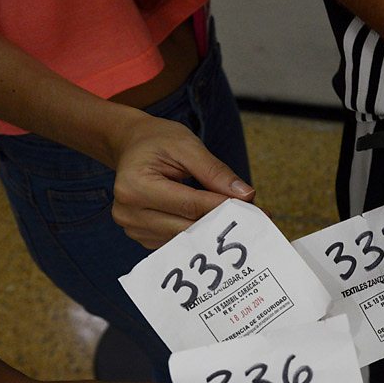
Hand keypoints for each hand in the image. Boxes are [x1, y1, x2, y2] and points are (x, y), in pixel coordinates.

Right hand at [110, 115, 254, 248]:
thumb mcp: (187, 146)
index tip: (253, 210)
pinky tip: (216, 225)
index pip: (190, 205)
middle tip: (255, 220)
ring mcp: (133, 228)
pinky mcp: (142, 237)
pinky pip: (178, 241)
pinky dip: (200, 234)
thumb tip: (246, 196)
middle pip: (188, 227)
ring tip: (238, 222)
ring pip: (185, 239)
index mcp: (135, 186)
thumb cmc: (157, 141)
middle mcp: (129, 212)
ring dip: (213, 232)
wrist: (131, 146)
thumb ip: (216, 172)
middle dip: (222, 222)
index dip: (223, 208)